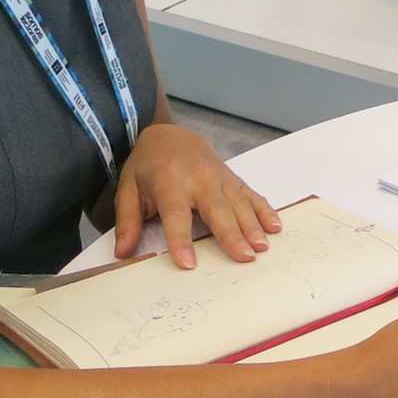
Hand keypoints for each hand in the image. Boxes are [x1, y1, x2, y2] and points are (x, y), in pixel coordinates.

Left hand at [113, 123, 281, 269]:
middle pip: (217, 210)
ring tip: (262, 247)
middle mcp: (198, 178)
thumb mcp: (128, 190)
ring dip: (252, 226)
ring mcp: (219, 177)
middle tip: (244, 257)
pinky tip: (275, 227)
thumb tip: (123, 253)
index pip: (176, 214)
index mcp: (169, 182)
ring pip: (238, 204)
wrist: (170, 135)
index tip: (188, 263)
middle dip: (231, 234)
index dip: (181, 239)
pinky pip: (251, 195)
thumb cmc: (147, 166)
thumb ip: (127, 222)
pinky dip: (264, 210)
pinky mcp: (233, 179)